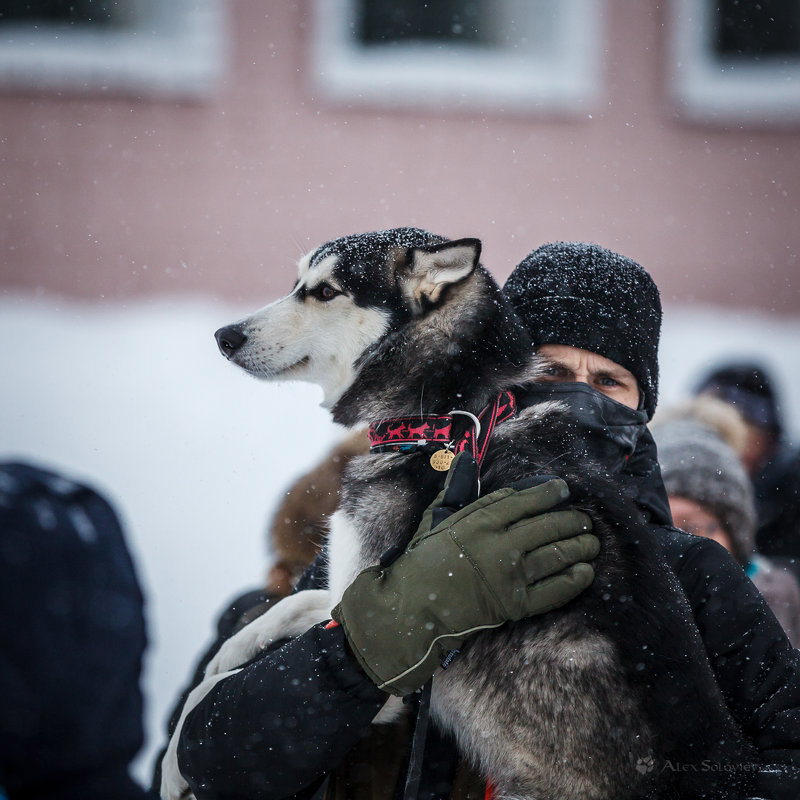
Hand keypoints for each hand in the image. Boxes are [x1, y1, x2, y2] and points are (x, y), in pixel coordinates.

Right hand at [331, 453, 598, 695]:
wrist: (413, 609)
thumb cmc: (423, 561)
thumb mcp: (436, 519)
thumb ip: (457, 490)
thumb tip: (464, 460)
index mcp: (479, 522)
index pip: (523, 501)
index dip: (547, 493)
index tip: (563, 489)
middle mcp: (499, 546)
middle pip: (547, 526)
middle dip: (571, 520)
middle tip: (583, 518)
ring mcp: (510, 576)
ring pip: (556, 555)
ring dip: (580, 546)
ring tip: (591, 541)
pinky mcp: (516, 604)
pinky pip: (554, 590)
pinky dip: (574, 580)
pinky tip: (586, 572)